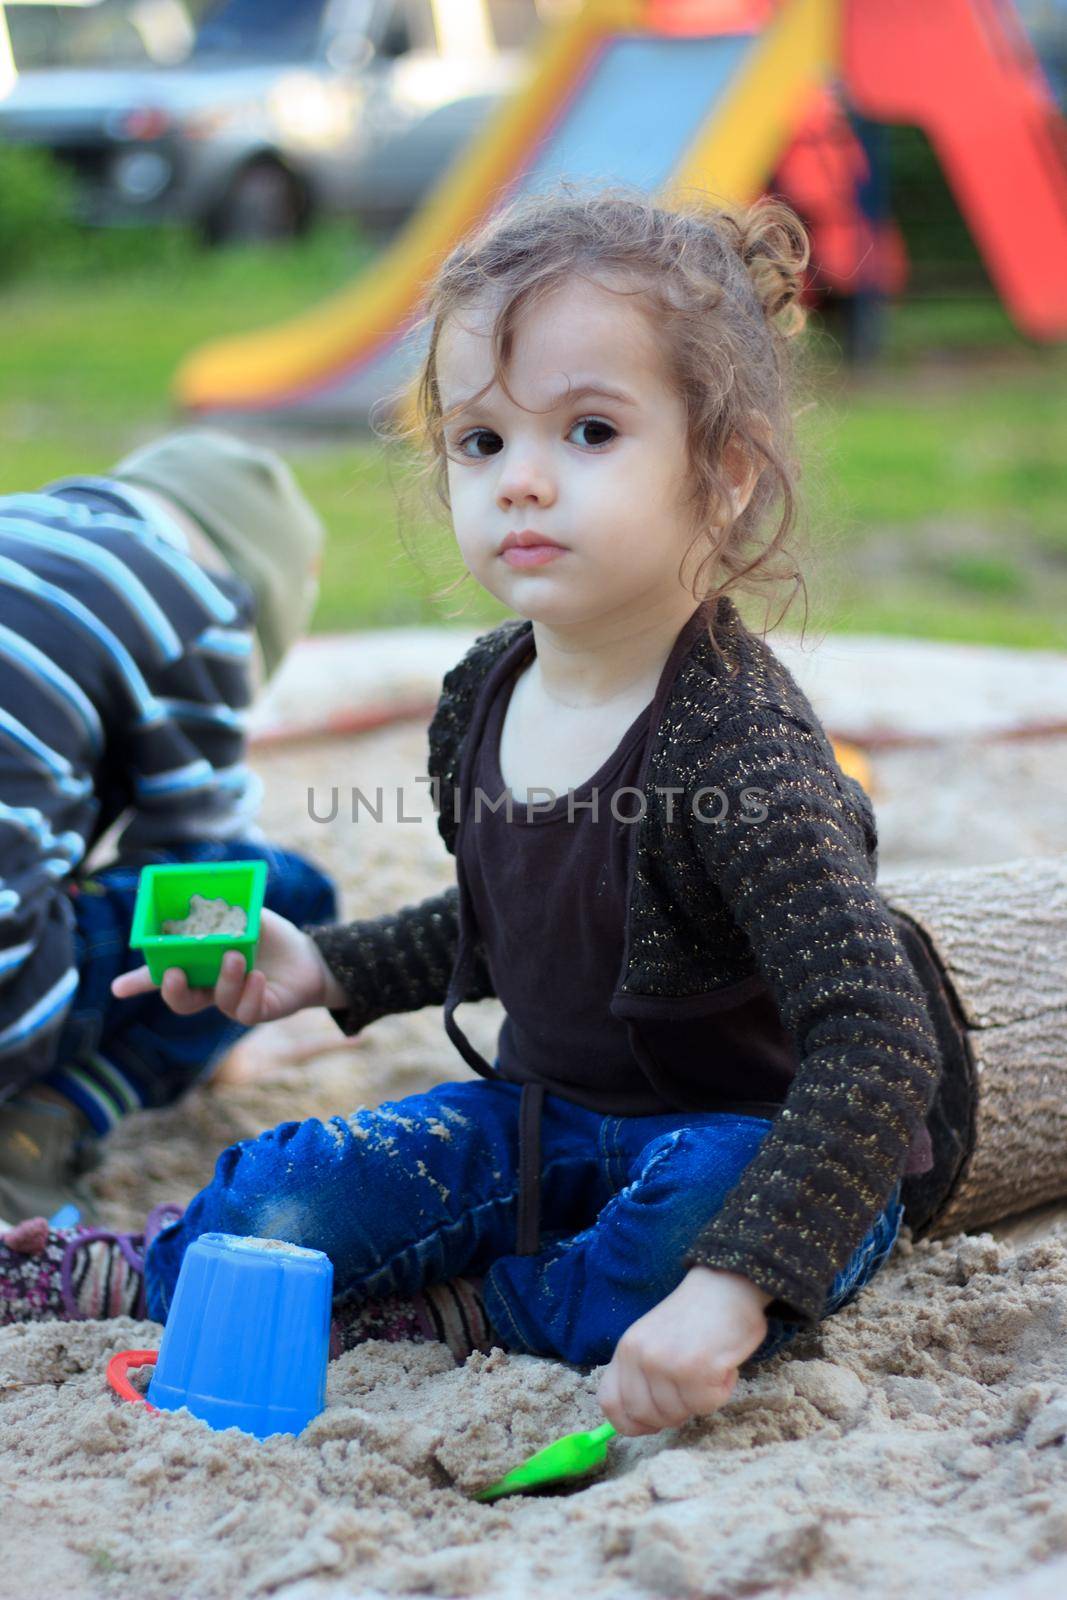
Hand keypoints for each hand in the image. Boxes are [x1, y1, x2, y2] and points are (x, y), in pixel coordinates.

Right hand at [110, 908, 345, 1024]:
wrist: (308, 957)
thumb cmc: (269, 936)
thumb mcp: (246, 916)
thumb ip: (224, 910)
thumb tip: (201, 897)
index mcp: (200, 965)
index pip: (163, 974)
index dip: (138, 983)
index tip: (117, 989)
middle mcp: (211, 987)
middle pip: (181, 1000)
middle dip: (172, 990)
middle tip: (175, 973)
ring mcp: (234, 1001)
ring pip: (217, 1002)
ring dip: (223, 979)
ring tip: (234, 956)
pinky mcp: (259, 1010)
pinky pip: (247, 1010)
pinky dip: (249, 991)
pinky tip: (258, 976)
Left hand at [597, 1267, 772, 1435]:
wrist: (727, 1285)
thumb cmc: (694, 1317)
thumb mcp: (653, 1340)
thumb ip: (641, 1375)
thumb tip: (639, 1421)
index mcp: (626, 1349)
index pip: (610, 1403)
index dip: (629, 1424)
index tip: (651, 1425)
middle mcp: (641, 1356)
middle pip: (646, 1416)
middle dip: (672, 1414)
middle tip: (691, 1389)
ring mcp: (666, 1363)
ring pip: (678, 1414)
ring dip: (700, 1399)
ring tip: (708, 1368)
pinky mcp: (696, 1369)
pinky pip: (707, 1405)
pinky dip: (720, 1392)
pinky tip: (723, 1366)